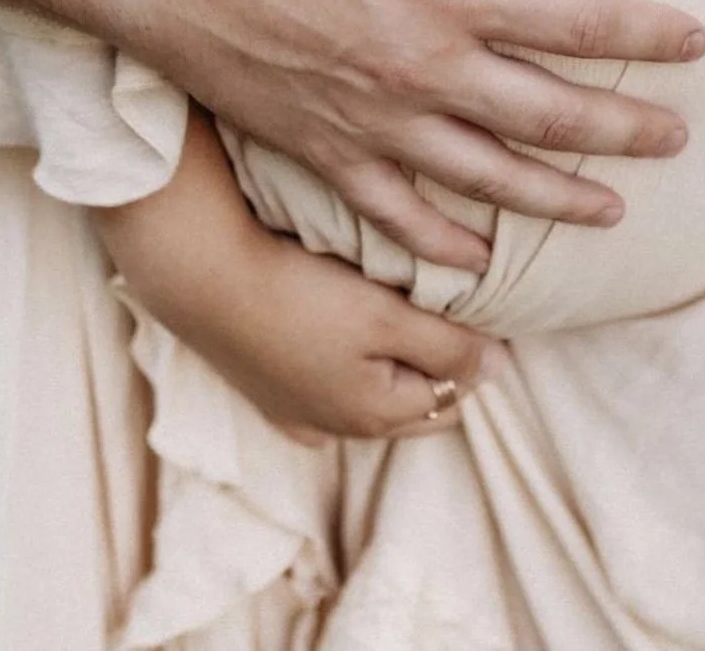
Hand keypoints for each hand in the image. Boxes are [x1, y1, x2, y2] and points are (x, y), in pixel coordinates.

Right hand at [95, 109, 498, 443]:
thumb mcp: (389, 318)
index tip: (480, 304)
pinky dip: (343, 366)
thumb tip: (502, 370)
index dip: (475, 349)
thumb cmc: (300, 294)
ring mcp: (296, 413)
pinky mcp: (264, 387)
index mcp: (378, 414)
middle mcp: (338, 427)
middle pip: (414, 401)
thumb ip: (449, 347)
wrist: (202, 278)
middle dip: (436, 364)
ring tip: (398, 311)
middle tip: (447, 307)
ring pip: (368, 393)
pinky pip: (323, 384)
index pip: (455, 392)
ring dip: (390, 364)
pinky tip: (339, 338)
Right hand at [119, 0, 704, 273]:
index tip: (694, 42)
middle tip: (676, 138)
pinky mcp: (324, 150)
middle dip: (623, 127)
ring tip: (612, 208)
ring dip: (560, 195)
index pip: (573, 17)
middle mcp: (420, 64)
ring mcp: (373, 118)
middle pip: (548, 112)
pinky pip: (398, 212)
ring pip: (490, 175)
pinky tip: (480, 257)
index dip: (643, 33)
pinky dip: (444, 240)